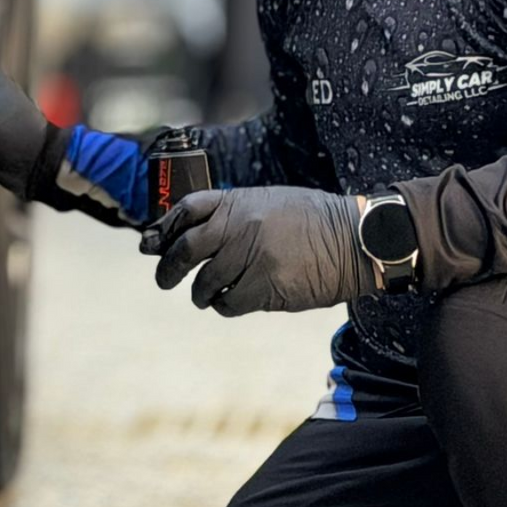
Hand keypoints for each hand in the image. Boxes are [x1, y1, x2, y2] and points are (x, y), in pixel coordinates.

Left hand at [138, 186, 372, 315]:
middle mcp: (238, 228)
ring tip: (204, 295)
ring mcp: (250, 258)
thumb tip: (197, 231)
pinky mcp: (265, 288)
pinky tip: (228, 302)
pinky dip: (223, 305)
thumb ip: (234, 213)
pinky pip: (228, 302)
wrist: (354, 239)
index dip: (164, 227)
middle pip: (185, 249)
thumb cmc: (313, 219)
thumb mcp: (270, 201)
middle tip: (163, 279)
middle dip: (168, 268)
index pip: (186, 210)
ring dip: (199, 293)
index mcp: (238, 202)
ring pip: (204, 282)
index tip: (152, 241)